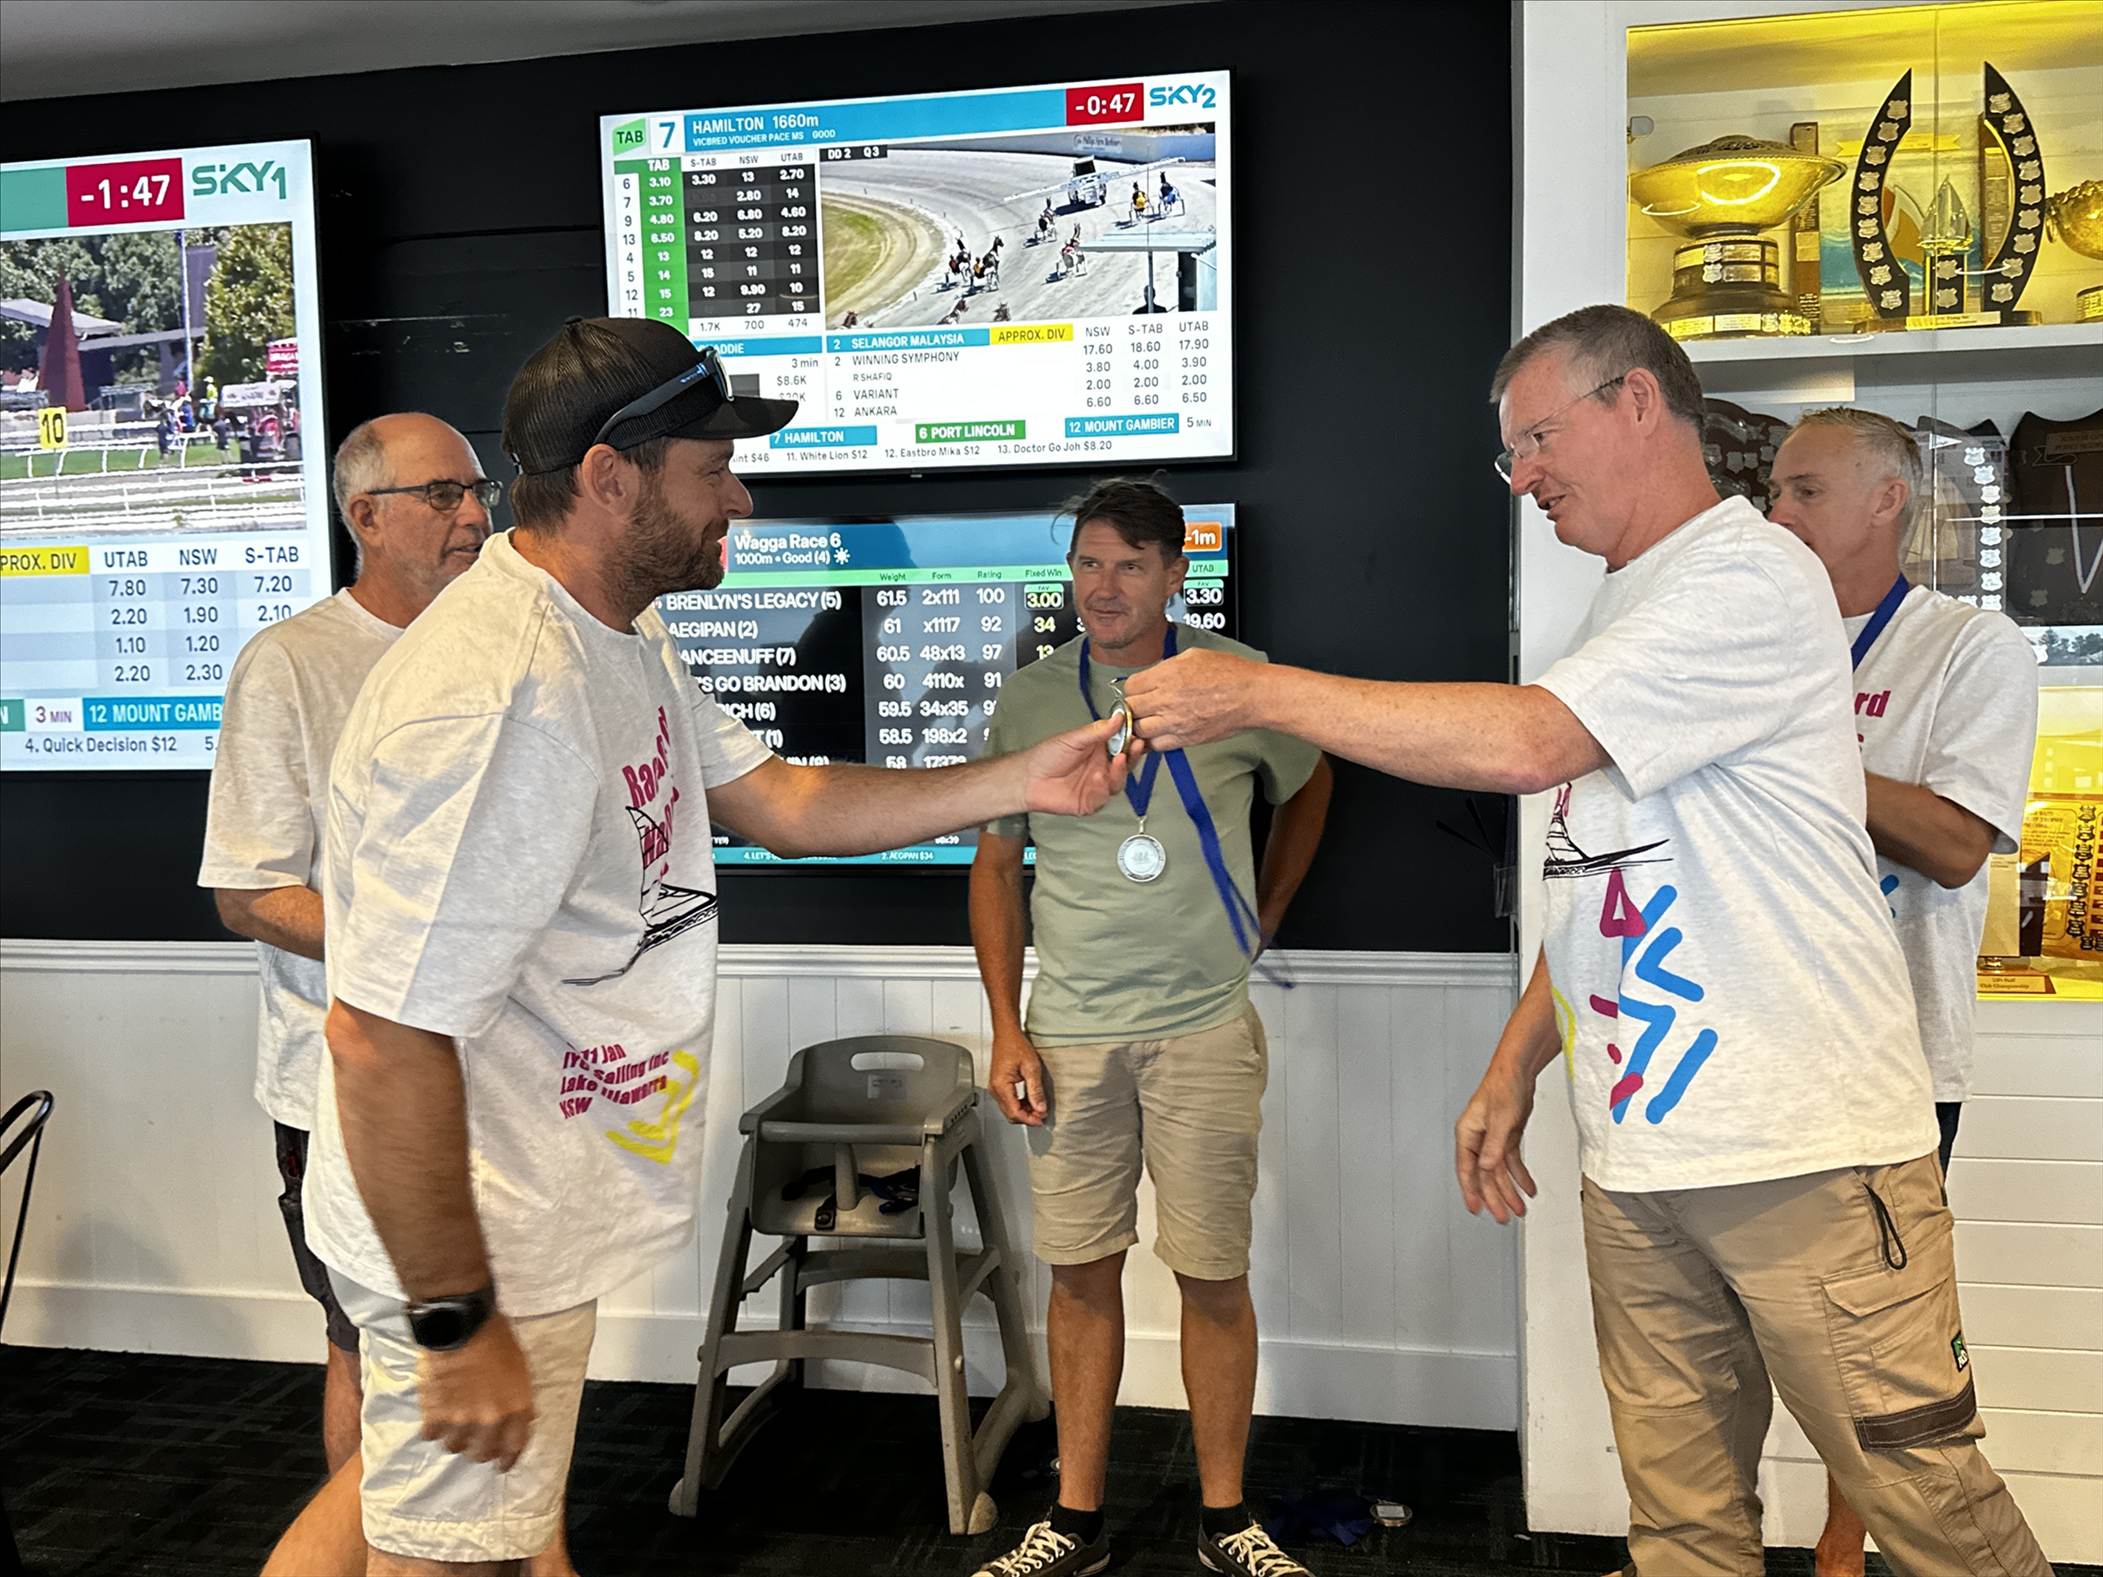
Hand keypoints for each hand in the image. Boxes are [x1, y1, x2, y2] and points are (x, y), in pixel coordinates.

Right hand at [417, 1313, 535, 1470]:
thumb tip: (520, 1419)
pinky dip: (432, 1427)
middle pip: (482, 1453)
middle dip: (479, 1448)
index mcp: (517, 1409)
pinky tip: (434, 1415)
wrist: (460, 1324)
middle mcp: (491, 1422)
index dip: (507, 1459)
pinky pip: (431, 1435)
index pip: (515, 1448)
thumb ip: (519, 1399)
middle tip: (473, 1438)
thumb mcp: (520, 1368)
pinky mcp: (435, 1416)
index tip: (501, 1464)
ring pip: (455, 1447)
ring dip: (454, 1436)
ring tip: (452, 1421)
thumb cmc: (495, 1338)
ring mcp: (461, 1422)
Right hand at [988, 1027, 1048, 1125]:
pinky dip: (1019, 1105)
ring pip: (1008, 1110)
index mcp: (1001, 1086)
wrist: (1006, 1034)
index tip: (1041, 1119)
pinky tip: (1030, 1102)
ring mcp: (995, 1088)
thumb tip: (1040, 1108)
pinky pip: (1008, 1102)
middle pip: (1010, 1114)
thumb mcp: (1031, 1068)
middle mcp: (995, 1089)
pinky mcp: (998, 1086)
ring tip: (1038, 1109)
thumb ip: (1036, 1090)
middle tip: (1042, 1116)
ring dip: (1023, 1112)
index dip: (1029, 1119)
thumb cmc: (1016, 1045)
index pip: (1015, 1112)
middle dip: (1027, 1118)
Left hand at [1019, 714, 1129, 815]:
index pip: (1124, 744)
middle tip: (1135, 746)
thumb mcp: (1074, 738)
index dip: (1134, 740)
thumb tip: (1118, 717)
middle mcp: (1102, 767)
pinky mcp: (1091, 801)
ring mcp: (1097, 785)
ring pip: (1119, 781)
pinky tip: (1098, 778)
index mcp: (1100, 749)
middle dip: (1133, 755)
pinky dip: (1103, 788)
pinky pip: (1103, 797)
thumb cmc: (1046, 757)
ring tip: (1117, 760)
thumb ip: (1097, 730)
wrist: (1028, 778)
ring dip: (1120, 771)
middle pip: (1126, 763)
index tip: (1140, 733)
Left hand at [1120, 648, 1261, 750]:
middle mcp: (1166, 700)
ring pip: (1139, 730)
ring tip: (1151, 720)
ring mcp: (1175, 722)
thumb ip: (1167, 667)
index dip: (1134, 688)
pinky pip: (1157, 745)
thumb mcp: (1193, 656)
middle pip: (1130, 709)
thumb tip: (1154, 674)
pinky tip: (1162, 733)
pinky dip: (1155, 741)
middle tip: (1141, 706)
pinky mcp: (1185, 739)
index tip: (1139, 690)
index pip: (1130, 686)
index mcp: (1166, 675)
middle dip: (1133, 707)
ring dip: (1142, 726)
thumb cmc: (1231, 673)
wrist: (1252, 695)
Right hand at [1454, 1060, 1538, 1223]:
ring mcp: (1493, 1139)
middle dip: (1494, 1197)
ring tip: (1519, 1209)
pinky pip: (1512, 1162)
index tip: (1476, 1209)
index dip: (1471, 1191)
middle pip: (1485, 1175)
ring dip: (1509, 1191)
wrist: (1518, 1071)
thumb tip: (1488, 1168)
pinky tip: (1528, 1188)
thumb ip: (1495, 1146)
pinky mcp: (1507, 1137)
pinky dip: (1520, 1176)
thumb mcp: (1501, 1120)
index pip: (1467, 1169)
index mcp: (1468, 1134)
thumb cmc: (1503, 1086)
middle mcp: (1478, 1139)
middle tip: (1503, 1217)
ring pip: (1499, 1172)